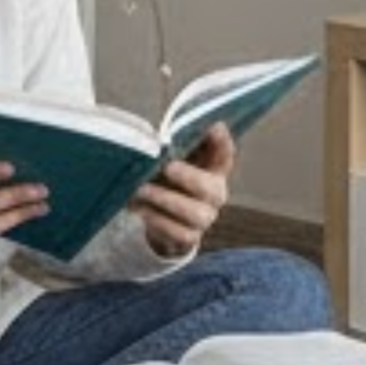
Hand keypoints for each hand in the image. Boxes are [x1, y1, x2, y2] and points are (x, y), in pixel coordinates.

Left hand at [130, 123, 234, 257]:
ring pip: (195, 213)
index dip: (222, 142)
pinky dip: (157, 220)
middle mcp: (215, 194)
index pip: (225, 154)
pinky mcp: (190, 237)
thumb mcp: (174, 161)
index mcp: (214, 169)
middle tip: (168, 167)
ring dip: (166, 200)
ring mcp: (205, 217)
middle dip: (190, 177)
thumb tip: (162, 136)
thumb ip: (175, 147)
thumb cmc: (170, 181)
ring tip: (143, 190)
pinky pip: (178, 233)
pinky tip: (141, 209)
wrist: (163, 218)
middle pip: (212, 188)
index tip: (215, 127)